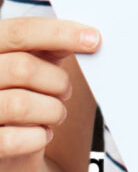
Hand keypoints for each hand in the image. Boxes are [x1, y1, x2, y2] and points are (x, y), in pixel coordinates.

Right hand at [0, 18, 100, 171]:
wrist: (2, 140)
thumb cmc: (18, 90)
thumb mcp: (32, 60)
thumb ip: (49, 45)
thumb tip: (84, 37)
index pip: (20, 31)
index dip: (60, 33)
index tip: (93, 39)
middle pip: (23, 68)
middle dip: (56, 80)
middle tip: (67, 90)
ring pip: (20, 104)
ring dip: (52, 110)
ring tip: (57, 113)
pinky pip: (12, 140)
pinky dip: (38, 137)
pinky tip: (42, 134)